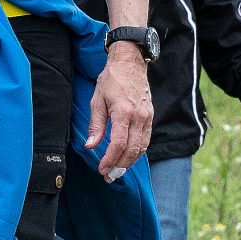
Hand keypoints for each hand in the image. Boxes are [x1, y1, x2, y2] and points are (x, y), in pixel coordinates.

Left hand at [88, 45, 152, 178]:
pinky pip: (146, 139)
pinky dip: (137, 151)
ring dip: (130, 162)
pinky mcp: (150, 116)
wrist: (130, 62)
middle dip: (120, 166)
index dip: (110, 160)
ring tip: (117, 171)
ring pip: (142, 147)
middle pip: (132, 149)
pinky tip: (128, 158)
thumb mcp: (97, 100)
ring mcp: (147, 117)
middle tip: (108, 177)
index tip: (101, 170)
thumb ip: (96, 125)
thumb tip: (91, 146)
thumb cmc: (111, 79)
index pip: (118, 144)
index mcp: (124, 112)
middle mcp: (139, 117)